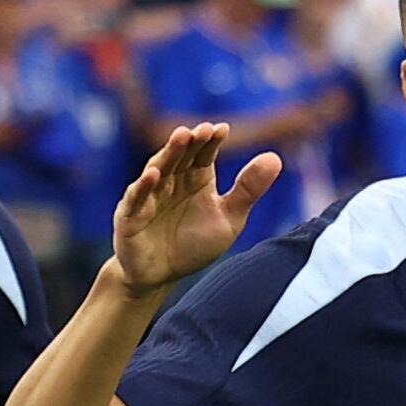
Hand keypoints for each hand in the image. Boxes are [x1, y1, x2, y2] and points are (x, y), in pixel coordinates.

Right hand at [110, 122, 281, 297]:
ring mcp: (149, 195)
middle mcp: (172, 180)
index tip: (223, 129)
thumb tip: (275, 157)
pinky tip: (153, 174)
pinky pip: (136, 198)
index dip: (212, 141)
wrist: (161, 276)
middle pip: (182, 155)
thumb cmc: (193, 244)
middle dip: (191, 142)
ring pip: (159, 169)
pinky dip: (143, 186)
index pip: (205, 153)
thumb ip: (248, 190)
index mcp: (196, 177)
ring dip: (169, 153)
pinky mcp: (130, 215)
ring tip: (181, 137)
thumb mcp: (229, 219)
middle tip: (202, 129)